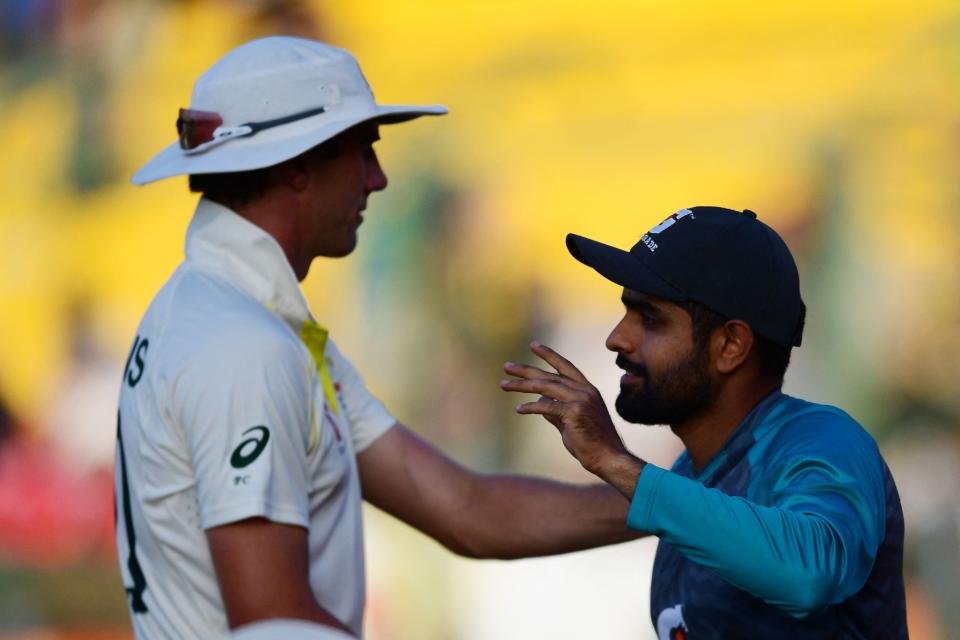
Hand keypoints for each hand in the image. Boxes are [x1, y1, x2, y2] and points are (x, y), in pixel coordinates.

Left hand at [500, 341, 626, 474]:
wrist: (607, 457)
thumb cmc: (590, 442)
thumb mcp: (571, 421)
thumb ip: (556, 409)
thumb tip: (539, 401)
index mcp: (587, 389)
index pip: (565, 366)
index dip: (549, 355)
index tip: (534, 345)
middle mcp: (584, 390)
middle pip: (549, 375)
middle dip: (526, 370)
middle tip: (506, 367)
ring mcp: (581, 399)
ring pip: (545, 387)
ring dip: (522, 386)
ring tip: (504, 385)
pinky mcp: (574, 411)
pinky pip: (547, 406)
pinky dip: (531, 407)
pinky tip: (519, 409)